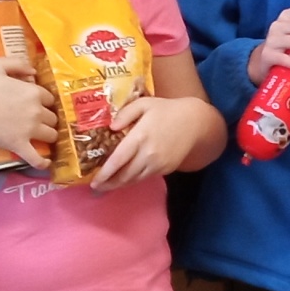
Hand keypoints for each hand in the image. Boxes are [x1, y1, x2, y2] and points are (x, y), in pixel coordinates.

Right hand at [0, 54, 55, 157]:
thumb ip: (17, 63)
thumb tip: (34, 71)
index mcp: (32, 92)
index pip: (49, 98)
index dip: (44, 101)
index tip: (38, 105)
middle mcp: (36, 111)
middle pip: (52, 117)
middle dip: (47, 119)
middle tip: (38, 121)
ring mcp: (29, 130)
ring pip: (51, 135)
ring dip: (49, 136)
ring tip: (42, 137)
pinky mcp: (20, 145)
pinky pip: (37, 158)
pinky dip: (43, 162)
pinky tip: (46, 163)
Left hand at [92, 92, 211, 190]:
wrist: (195, 123)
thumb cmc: (167, 110)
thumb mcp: (145, 104)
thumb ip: (125, 113)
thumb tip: (111, 127)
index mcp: (140, 136)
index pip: (118, 159)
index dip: (105, 173)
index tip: (94, 180)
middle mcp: (149, 154)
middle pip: (125, 175)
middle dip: (109, 183)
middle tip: (96, 187)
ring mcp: (158, 164)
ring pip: (135, 180)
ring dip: (120, 185)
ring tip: (107, 186)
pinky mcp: (166, 169)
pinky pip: (145, 177)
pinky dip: (133, 180)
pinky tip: (125, 178)